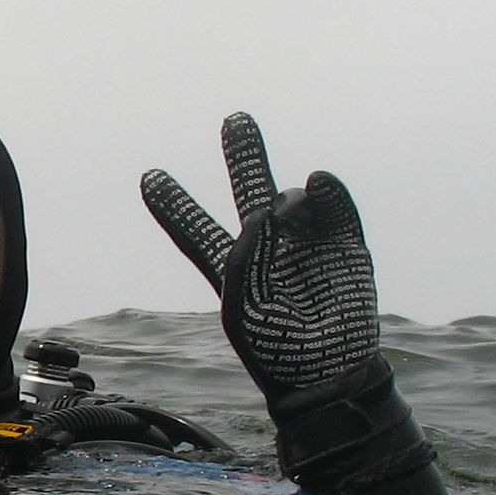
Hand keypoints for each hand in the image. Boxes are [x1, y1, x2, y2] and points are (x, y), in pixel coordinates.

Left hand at [140, 112, 376, 400]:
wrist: (329, 375)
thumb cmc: (277, 351)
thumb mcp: (242, 309)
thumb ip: (245, 256)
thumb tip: (269, 208)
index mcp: (231, 265)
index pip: (195, 228)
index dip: (174, 204)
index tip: (150, 176)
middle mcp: (268, 245)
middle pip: (250, 190)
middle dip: (243, 154)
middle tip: (235, 119)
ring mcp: (308, 239)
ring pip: (293, 195)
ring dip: (287, 198)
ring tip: (287, 213)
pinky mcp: (345, 241)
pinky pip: (335, 204)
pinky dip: (327, 189)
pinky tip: (316, 181)